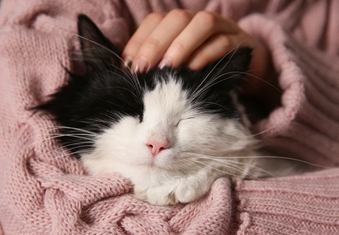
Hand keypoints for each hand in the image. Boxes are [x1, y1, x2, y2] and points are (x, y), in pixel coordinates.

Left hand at [122, 10, 272, 92]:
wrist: (246, 73)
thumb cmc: (203, 72)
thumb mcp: (177, 69)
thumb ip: (157, 67)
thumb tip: (130, 77)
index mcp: (180, 24)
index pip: (155, 21)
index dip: (139, 42)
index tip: (128, 67)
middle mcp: (199, 20)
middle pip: (176, 18)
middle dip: (155, 44)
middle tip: (142, 69)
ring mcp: (223, 28)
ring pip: (202, 24)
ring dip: (181, 45)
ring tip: (166, 68)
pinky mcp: (241, 43)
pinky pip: (223, 42)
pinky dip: (205, 55)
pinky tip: (191, 70)